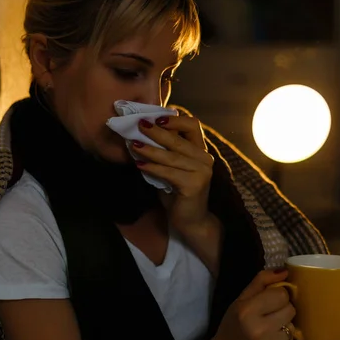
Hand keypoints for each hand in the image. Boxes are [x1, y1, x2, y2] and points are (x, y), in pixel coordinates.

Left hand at [132, 116, 213, 233]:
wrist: (190, 221)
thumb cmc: (178, 194)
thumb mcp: (171, 168)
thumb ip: (165, 152)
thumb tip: (142, 134)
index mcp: (200, 151)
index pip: (193, 125)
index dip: (174, 120)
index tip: (155, 118)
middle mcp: (205, 158)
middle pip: (179, 139)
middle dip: (157, 131)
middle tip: (139, 126)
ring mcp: (202, 171)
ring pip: (171, 156)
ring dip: (150, 149)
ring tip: (134, 145)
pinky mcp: (194, 185)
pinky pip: (169, 172)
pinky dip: (152, 168)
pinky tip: (139, 165)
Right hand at [204, 270, 296, 339]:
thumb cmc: (232, 325)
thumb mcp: (240, 299)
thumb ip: (261, 281)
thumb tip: (285, 270)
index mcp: (247, 311)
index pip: (281, 294)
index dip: (277, 296)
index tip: (270, 301)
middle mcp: (259, 330)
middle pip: (290, 309)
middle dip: (282, 310)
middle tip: (270, 315)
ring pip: (293, 326)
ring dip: (284, 326)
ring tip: (270, 330)